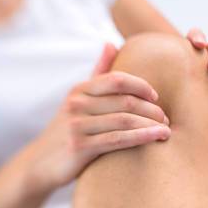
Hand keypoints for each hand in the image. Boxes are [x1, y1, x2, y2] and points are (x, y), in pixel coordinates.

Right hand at [24, 43, 169, 194]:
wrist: (40, 164)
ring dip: (151, 124)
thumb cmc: (69, 129)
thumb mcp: (79, 99)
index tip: (156, 97)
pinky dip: (142, 137)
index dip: (141, 86)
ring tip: (167, 130)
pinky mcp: (80, 147)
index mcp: (80, 90)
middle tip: (167, 118)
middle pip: (125, 101)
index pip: (117, 79)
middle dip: (151, 109)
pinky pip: (118, 139)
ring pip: (124, 120)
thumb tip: (111, 43)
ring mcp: (77, 125)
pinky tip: (157, 138)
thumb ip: (97, 73)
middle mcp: (77, 104)